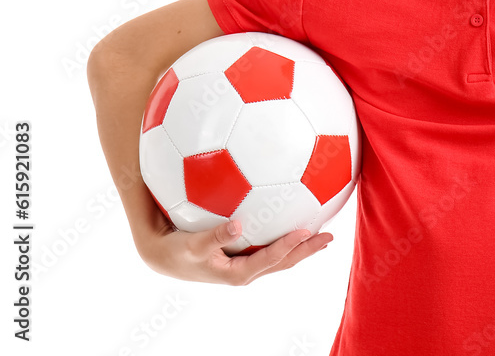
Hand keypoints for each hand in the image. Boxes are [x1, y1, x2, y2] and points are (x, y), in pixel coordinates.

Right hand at [138, 216, 333, 285]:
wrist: (166, 258)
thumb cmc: (178, 250)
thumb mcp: (192, 245)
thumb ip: (214, 236)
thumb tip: (238, 224)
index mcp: (237, 272)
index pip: (269, 259)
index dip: (289, 246)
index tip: (306, 231)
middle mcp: (246, 270)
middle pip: (283, 261)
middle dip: (306, 249)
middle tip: (329, 236)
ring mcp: (246, 264)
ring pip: (279, 255)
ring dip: (301, 246)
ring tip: (322, 232)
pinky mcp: (243, 255)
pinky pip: (269, 246)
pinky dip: (285, 237)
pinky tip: (294, 220)